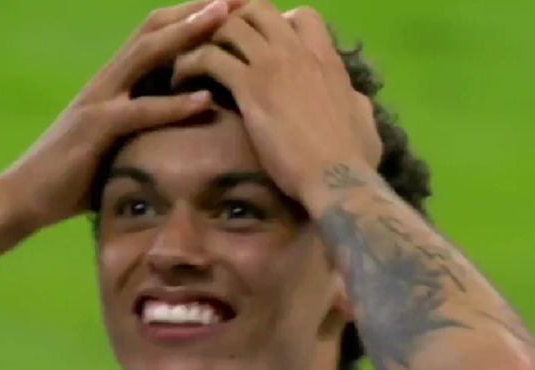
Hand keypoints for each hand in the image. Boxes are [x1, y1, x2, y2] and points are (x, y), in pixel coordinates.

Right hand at [4, 0, 245, 228]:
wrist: (26, 195)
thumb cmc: (76, 172)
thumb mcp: (117, 140)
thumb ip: (144, 125)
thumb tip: (181, 128)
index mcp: (115, 80)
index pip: (156, 34)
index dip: (192, 16)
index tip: (233, 5)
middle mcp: (107, 80)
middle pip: (154, 29)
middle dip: (197, 10)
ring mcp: (98, 100)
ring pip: (146, 56)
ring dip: (187, 35)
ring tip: (226, 18)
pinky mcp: (94, 128)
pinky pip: (138, 111)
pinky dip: (173, 105)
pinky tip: (203, 100)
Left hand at [172, 0, 381, 205]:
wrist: (336, 177)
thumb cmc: (354, 156)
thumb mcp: (363, 118)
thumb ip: (355, 99)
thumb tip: (355, 97)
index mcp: (326, 58)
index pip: (301, 16)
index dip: (278, 23)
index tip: (262, 45)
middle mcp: (297, 52)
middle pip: (257, 9)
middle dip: (233, 22)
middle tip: (218, 47)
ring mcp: (272, 66)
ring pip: (229, 27)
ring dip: (205, 40)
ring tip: (191, 61)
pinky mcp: (250, 88)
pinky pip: (210, 58)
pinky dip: (191, 64)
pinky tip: (182, 81)